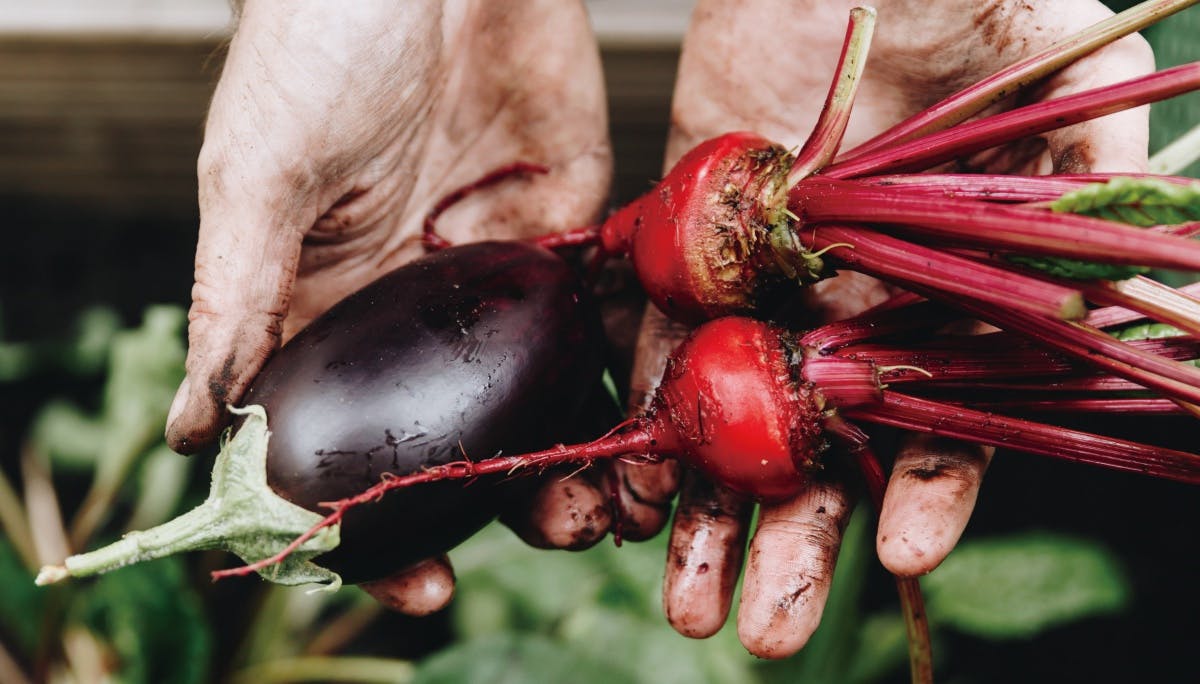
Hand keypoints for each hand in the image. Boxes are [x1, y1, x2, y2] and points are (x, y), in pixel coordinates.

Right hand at [163, 0, 610, 610]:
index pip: (352, 440)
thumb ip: (239, 298)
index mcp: (331, 305)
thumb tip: (197, 432)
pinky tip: (660, 406)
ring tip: (632, 495)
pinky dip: (633, 361)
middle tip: (573, 531)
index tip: (421, 585)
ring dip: (590, 449)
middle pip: (466, 430)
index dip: (378, 520)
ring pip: (545, 387)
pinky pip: (603, 308)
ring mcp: (498, 265)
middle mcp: (418, 301)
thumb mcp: (258, 172)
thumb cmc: (315, 40)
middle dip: (514, 496)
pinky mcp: (570, 219)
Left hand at [640, 0, 1153, 656]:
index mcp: (943, 305)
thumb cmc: (970, 1)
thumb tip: (1156, 302)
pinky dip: (647, 423)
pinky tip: (638, 489)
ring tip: (687, 605)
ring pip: (733, 430)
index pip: (940, 425)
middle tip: (765, 633)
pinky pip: (659, 351)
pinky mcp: (689, 255)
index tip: (904, 551)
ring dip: (710, 519)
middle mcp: (852, 315)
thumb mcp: (1061, 92)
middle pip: (823, 456)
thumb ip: (1093, 199)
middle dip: (794, 548)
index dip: (926, 492)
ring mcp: (766, 292)